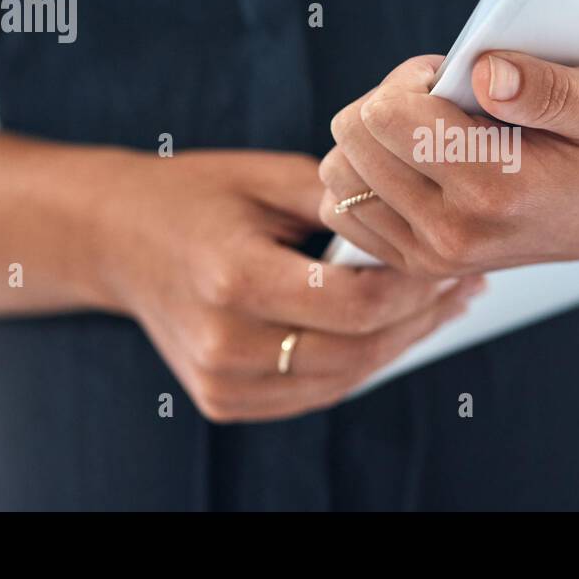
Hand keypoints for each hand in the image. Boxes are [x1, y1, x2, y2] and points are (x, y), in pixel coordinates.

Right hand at [86, 150, 483, 421]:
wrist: (115, 238)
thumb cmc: (193, 196)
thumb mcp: (267, 178)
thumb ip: (342, 201)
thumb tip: (418, 221)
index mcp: (232, 276)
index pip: (354, 304)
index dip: (413, 287)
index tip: (446, 258)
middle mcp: (224, 340)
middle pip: (357, 349)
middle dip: (420, 317)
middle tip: (463, 284)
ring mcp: (220, 380)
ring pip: (344, 378)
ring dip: (401, 344)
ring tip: (443, 307)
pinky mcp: (223, 400)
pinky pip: (315, 392)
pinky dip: (361, 364)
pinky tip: (394, 332)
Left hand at [319, 52, 578, 275]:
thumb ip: (547, 87)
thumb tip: (483, 73)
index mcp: (495, 188)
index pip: (387, 113)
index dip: (414, 78)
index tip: (455, 79)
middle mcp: (454, 232)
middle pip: (354, 138)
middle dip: (389, 103)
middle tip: (444, 102)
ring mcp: (432, 256)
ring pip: (340, 174)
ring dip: (374, 140)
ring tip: (431, 134)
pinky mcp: (419, 264)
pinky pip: (345, 211)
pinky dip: (367, 177)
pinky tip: (415, 165)